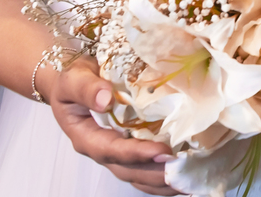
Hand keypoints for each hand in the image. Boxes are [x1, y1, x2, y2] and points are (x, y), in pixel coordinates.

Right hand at [41, 58, 182, 194]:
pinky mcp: (129, 149)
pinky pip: (145, 168)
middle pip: (128, 170)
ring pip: (138, 175)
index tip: (161, 152)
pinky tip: (185, 173)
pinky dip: (163, 174)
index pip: (111, 150)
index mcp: (86, 136)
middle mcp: (101, 150)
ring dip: (162, 181)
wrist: (75, 81)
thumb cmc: (73, 79)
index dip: (136, 154)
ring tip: (188, 181)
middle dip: (156, 174)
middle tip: (183, 172)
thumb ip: (85, 88)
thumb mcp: (72, 79)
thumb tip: (105, 99)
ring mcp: (116, 153)